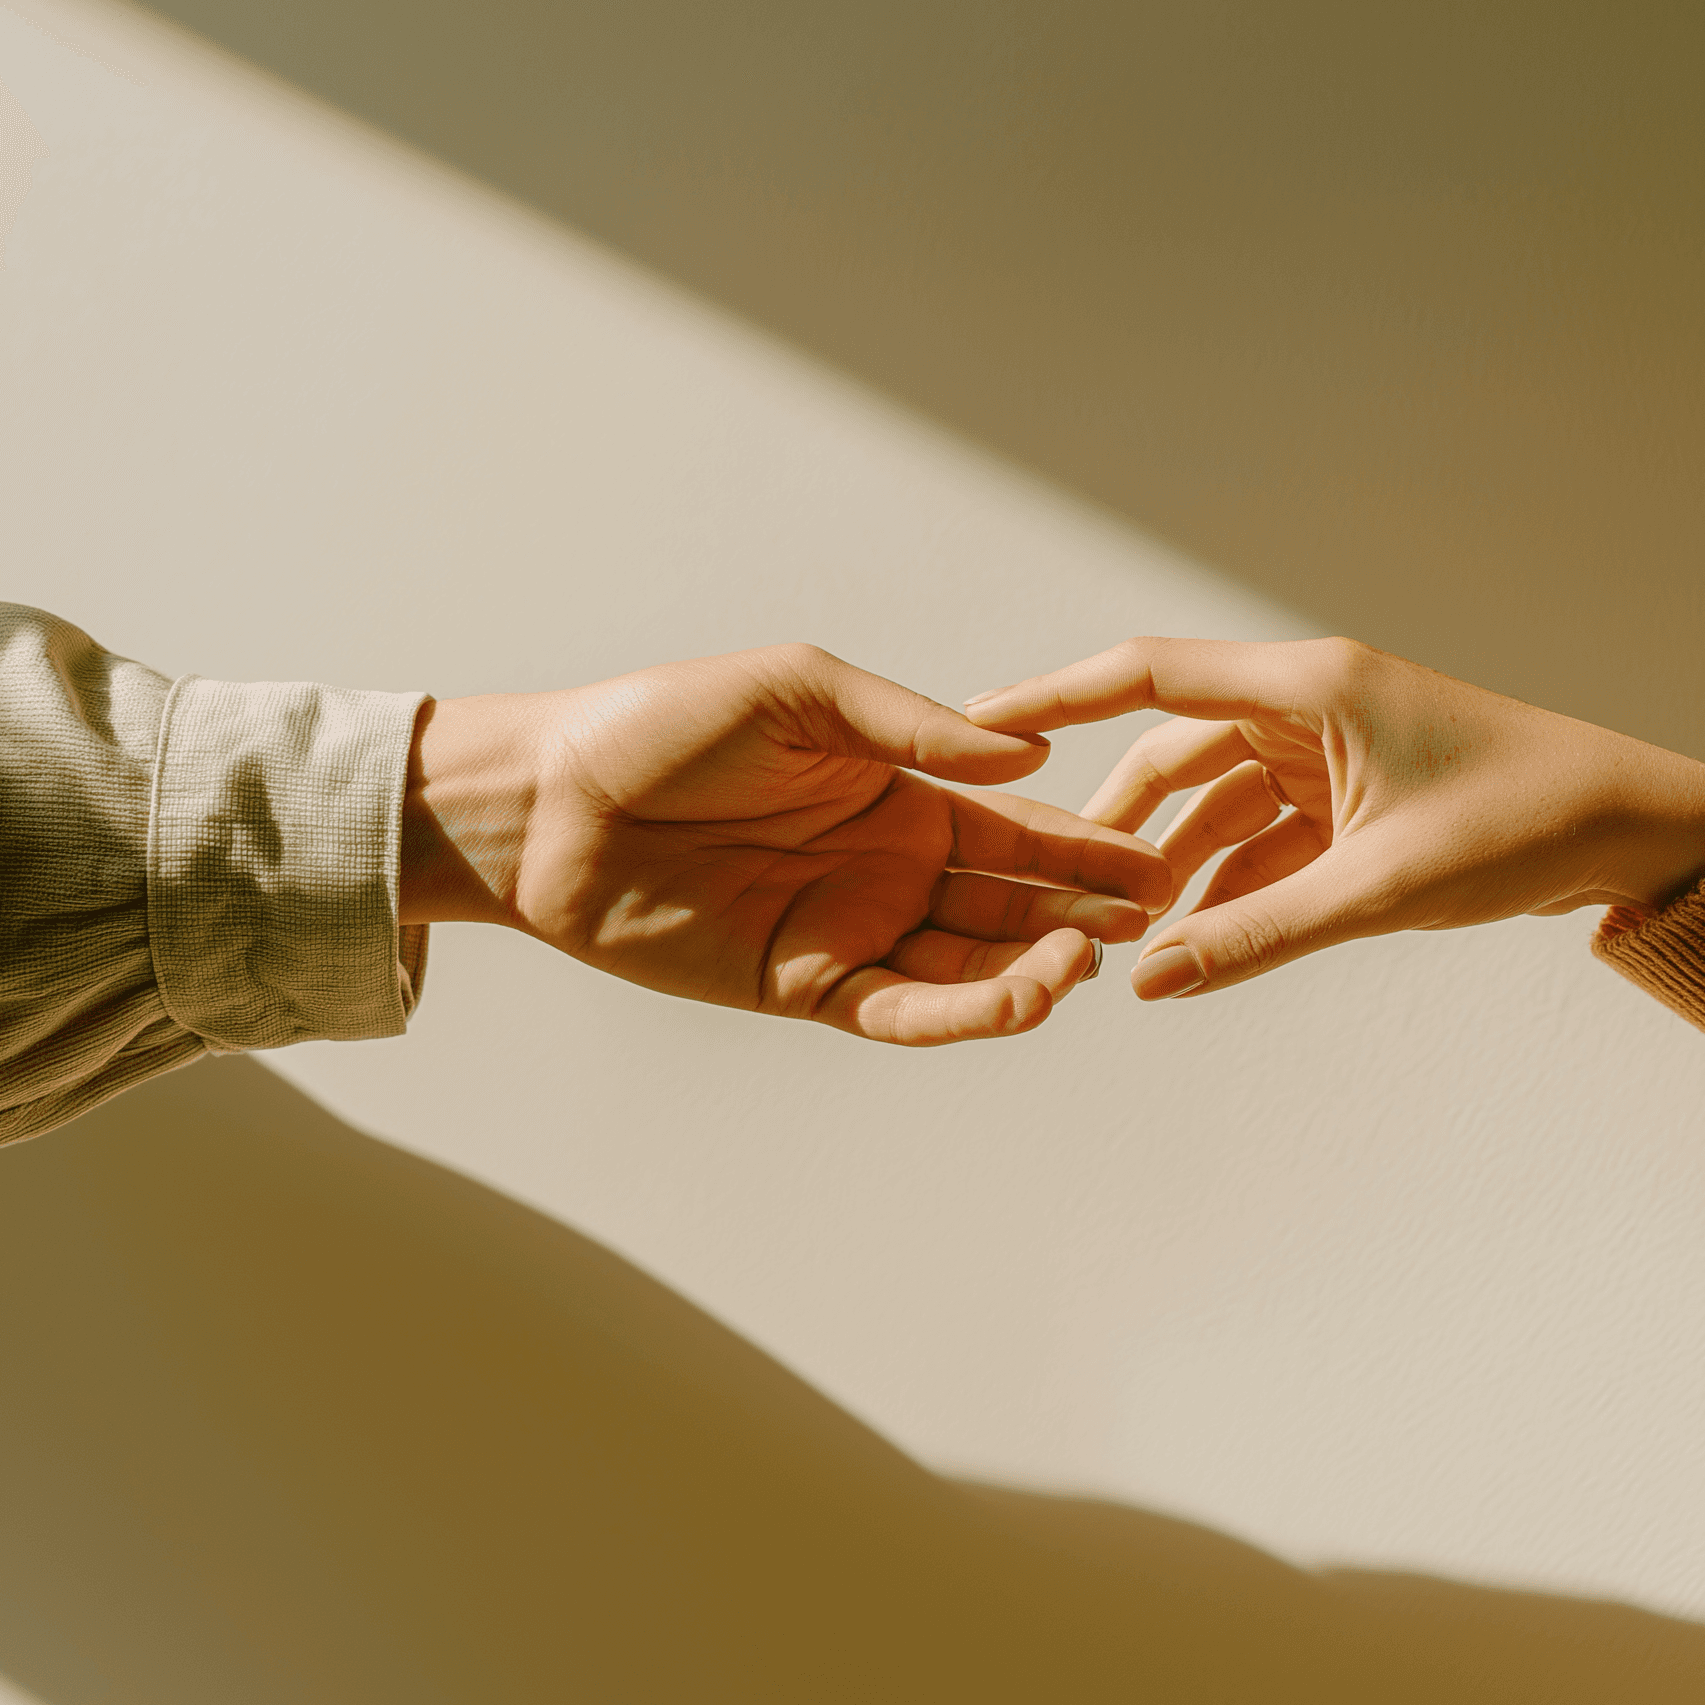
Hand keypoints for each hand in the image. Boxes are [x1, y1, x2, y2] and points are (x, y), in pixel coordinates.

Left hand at [400, 645, 1170, 1043]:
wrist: (550, 800)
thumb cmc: (664, 725)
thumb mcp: (803, 692)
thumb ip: (915, 729)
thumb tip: (1025, 764)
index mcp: (903, 794)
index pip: (1018, 829)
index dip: (1086, 848)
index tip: (1154, 862)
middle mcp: (891, 868)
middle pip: (1010, 904)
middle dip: (1079, 915)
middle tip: (1143, 920)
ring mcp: (850, 930)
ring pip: (966, 964)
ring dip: (1029, 970)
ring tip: (1081, 967)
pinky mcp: (802, 984)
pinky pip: (897, 1008)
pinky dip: (958, 1011)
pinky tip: (1011, 1004)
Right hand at [963, 637, 1704, 1000]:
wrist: (1638, 830)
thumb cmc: (1527, 824)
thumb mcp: (1380, 888)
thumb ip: (1256, 936)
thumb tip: (1146, 980)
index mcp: (1309, 685)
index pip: (1147, 676)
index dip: (1054, 696)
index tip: (977, 720)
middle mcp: (1309, 703)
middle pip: (1172, 747)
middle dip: (1119, 822)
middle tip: (1059, 890)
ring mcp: (1331, 747)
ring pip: (1216, 798)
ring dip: (1178, 862)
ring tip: (1129, 934)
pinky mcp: (1355, 793)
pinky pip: (1265, 832)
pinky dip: (1232, 881)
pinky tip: (1198, 940)